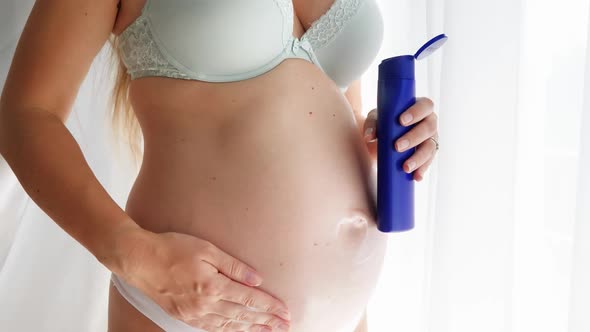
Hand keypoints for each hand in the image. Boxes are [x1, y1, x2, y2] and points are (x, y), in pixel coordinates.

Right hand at [116, 228, 291, 331]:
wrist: (139, 260)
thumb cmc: (173, 248)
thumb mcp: (206, 249)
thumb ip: (233, 266)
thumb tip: (257, 279)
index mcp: (213, 286)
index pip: (249, 299)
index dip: (270, 306)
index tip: (285, 312)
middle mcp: (205, 305)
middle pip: (243, 316)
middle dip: (266, 322)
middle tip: (285, 326)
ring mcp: (194, 314)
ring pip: (229, 326)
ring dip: (251, 329)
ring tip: (269, 331)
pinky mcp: (184, 317)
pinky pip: (212, 329)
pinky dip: (229, 331)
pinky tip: (239, 331)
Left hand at [362, 97, 438, 181]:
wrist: (385, 136)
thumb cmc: (384, 121)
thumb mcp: (376, 119)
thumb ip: (372, 125)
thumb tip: (368, 137)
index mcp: (420, 107)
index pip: (425, 105)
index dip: (416, 112)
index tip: (401, 121)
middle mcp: (429, 122)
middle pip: (429, 128)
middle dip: (413, 137)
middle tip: (397, 146)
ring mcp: (431, 139)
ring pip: (430, 147)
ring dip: (418, 158)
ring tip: (405, 167)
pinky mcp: (429, 154)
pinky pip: (428, 162)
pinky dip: (422, 170)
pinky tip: (416, 177)